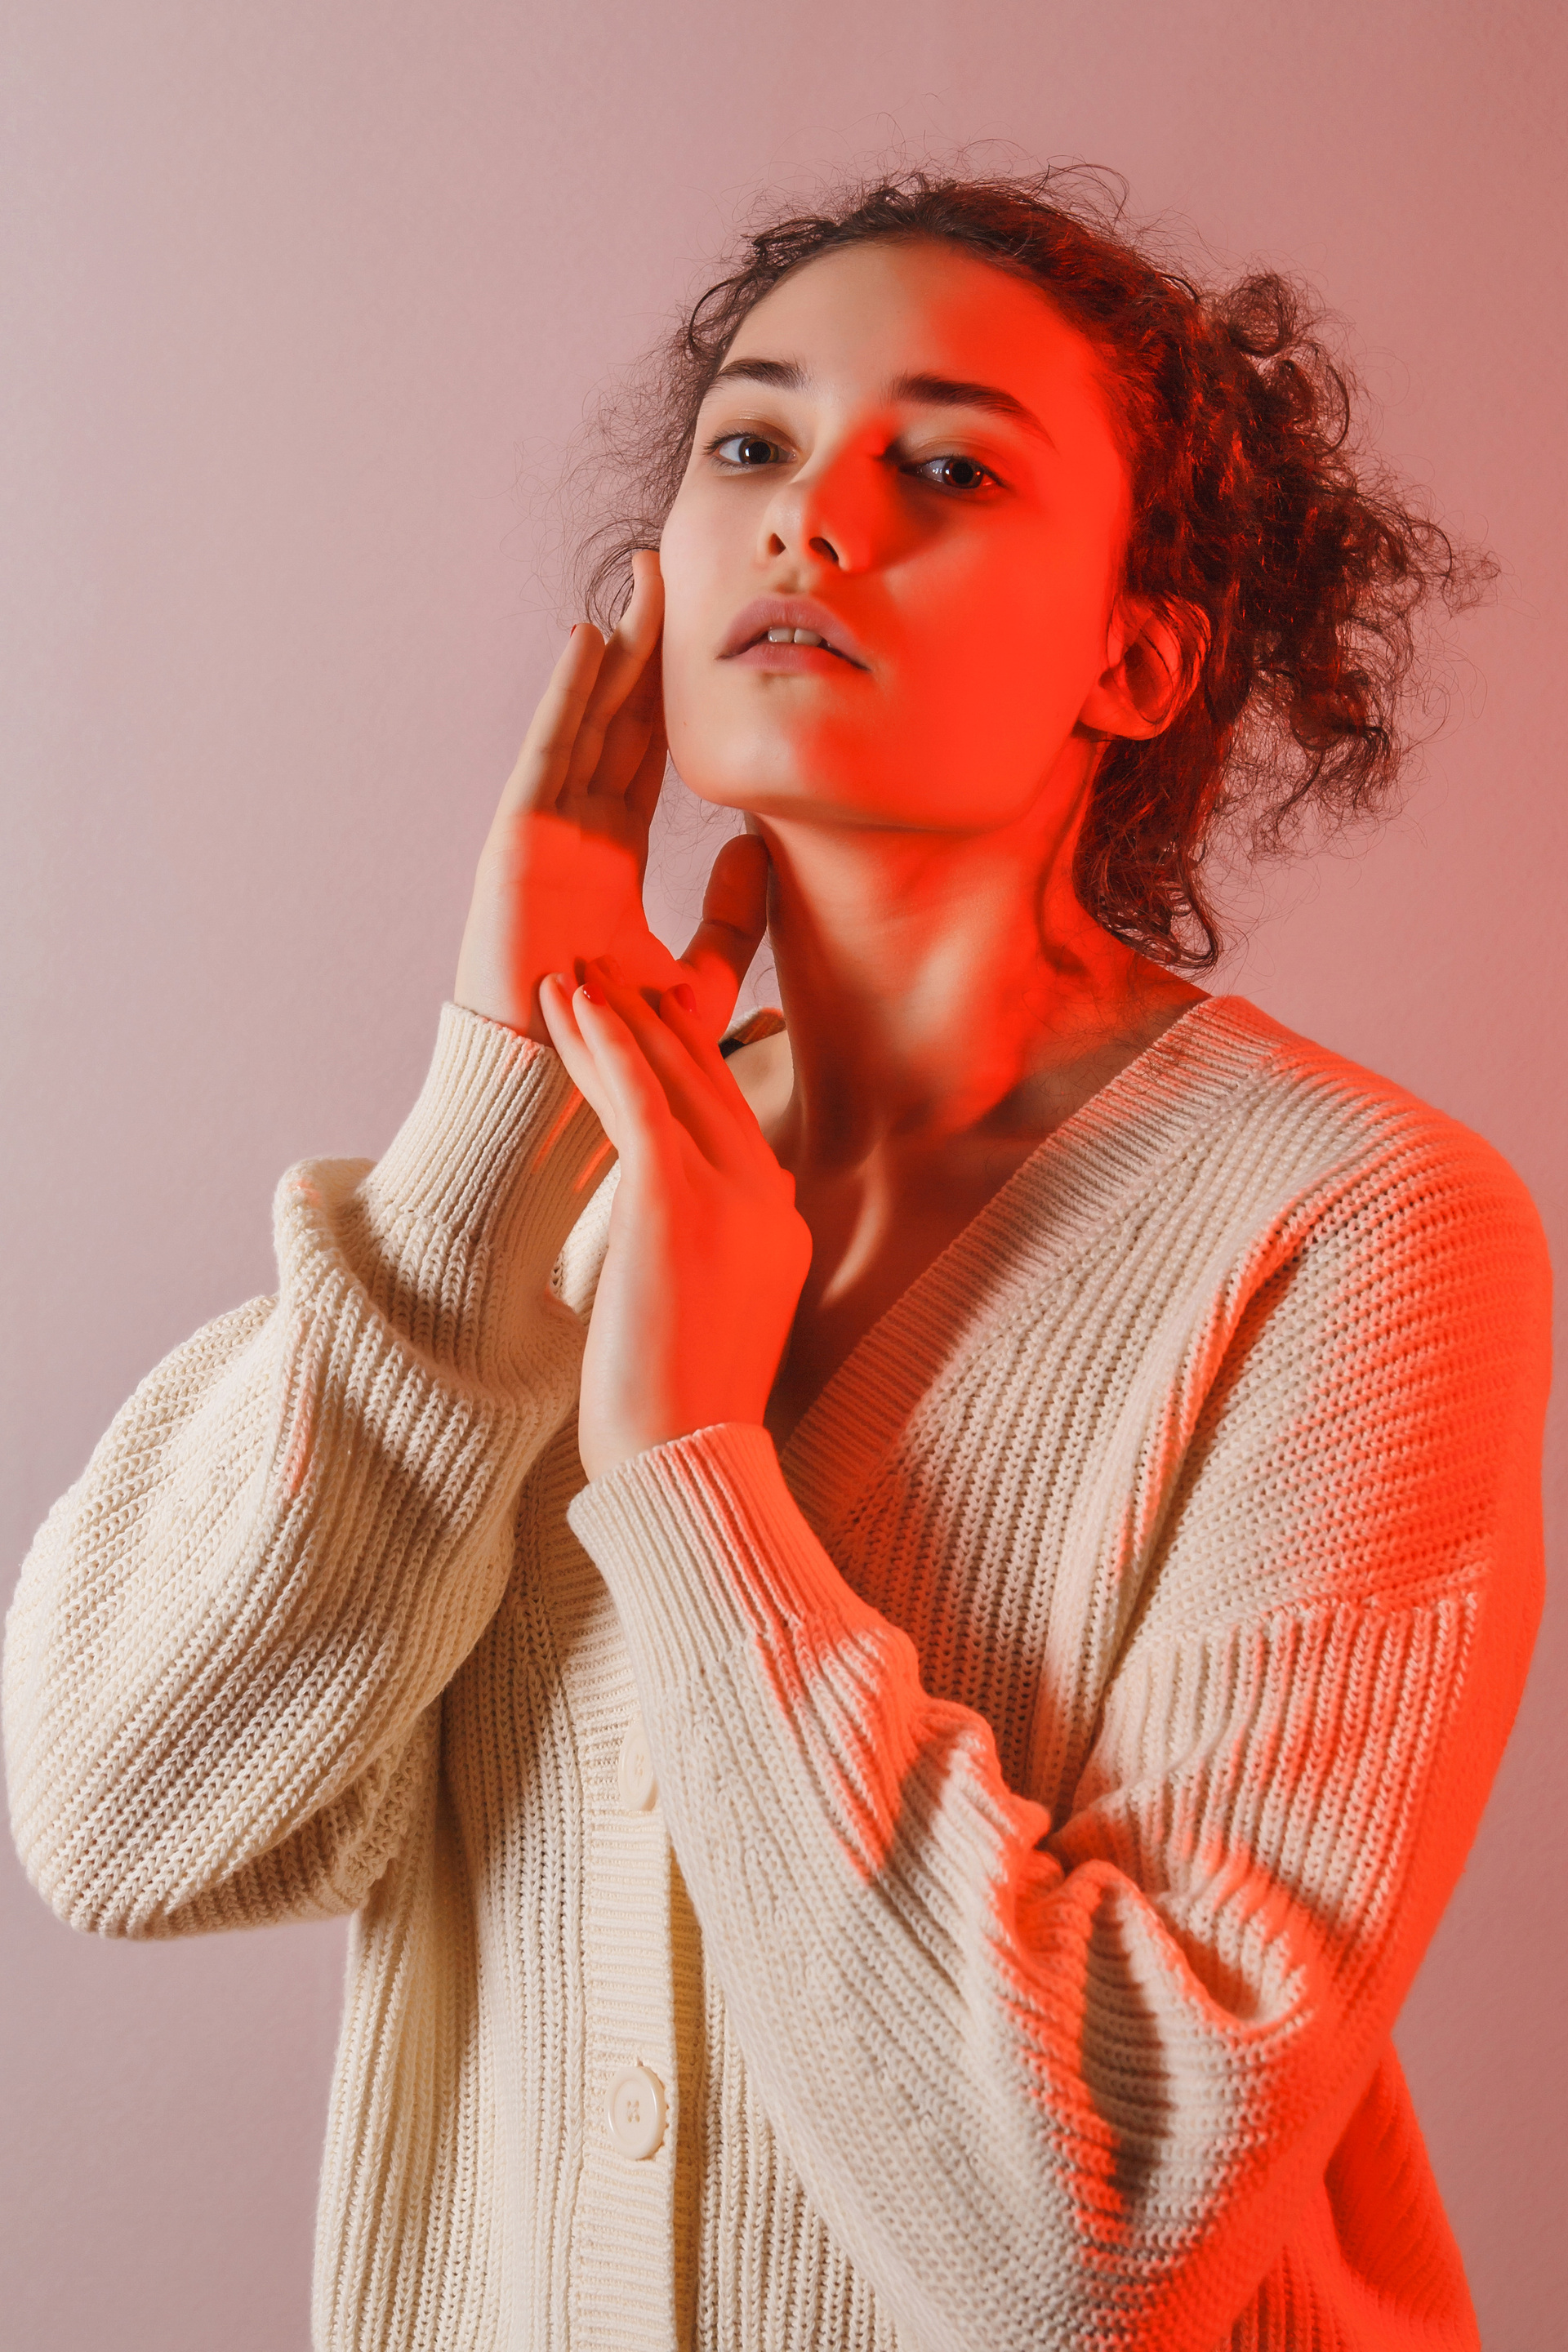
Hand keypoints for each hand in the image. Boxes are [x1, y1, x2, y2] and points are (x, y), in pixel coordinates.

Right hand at [455, 549, 768, 1045]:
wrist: (554, 1095)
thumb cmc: (618, 1054)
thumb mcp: (698, 982)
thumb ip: (734, 921)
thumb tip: (764, 849)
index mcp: (610, 861)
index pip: (647, 759)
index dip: (672, 697)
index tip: (703, 639)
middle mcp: (574, 837)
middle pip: (616, 723)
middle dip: (643, 649)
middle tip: (668, 575)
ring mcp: (542, 834)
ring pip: (585, 723)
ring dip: (612, 651)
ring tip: (639, 583)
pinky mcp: (517, 842)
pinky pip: (548, 753)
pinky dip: (568, 697)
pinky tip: (589, 640)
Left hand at [539, 955, 811, 1480]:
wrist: (682, 1458)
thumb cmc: (677, 1410)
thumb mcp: (710, 1316)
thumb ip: (703, 1256)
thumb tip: (661, 1240)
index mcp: (779, 1223)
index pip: (732, 1120)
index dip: (693, 1060)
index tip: (659, 1014)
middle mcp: (767, 1197)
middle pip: (710, 1085)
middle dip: (659, 1021)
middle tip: (619, 965)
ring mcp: (730, 1194)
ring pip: (672, 1081)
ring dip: (620, 1017)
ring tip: (578, 967)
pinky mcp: (677, 1199)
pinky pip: (640, 1101)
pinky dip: (606, 1046)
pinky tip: (575, 1003)